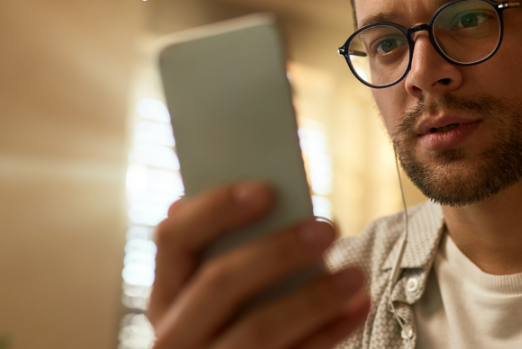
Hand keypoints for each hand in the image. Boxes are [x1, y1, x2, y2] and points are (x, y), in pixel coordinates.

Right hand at [149, 181, 369, 348]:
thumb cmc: (235, 315)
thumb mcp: (216, 289)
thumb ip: (233, 247)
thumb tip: (274, 194)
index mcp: (165, 292)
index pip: (173, 238)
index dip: (216, 208)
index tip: (266, 189)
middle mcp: (175, 332)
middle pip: (218, 282)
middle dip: (276, 251)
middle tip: (327, 229)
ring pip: (258, 329)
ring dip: (313, 297)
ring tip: (353, 274)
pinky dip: (328, 331)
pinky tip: (356, 307)